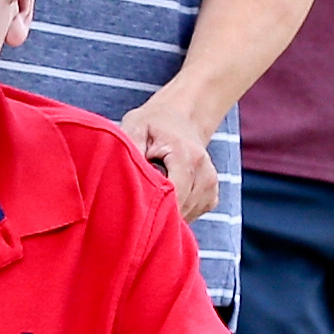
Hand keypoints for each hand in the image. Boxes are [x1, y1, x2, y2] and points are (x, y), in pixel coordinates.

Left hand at [117, 85, 219, 220]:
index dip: (151, 210)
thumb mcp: (135, 128)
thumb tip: (123, 178)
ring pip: (185, 217)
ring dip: (166, 213)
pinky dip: (176, 212)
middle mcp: (204, 173)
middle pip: (179, 211)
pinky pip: (191, 215)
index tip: (133, 210)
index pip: (172, 199)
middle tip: (136, 203)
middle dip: (156, 214)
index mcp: (186, 157)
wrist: (180, 116)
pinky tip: (165, 196)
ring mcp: (210, 185)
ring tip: (151, 194)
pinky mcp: (210, 196)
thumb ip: (130, 154)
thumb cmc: (152, 124)